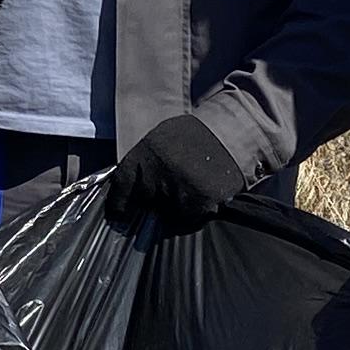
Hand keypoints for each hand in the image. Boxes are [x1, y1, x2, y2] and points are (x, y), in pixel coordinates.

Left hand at [103, 111, 246, 229]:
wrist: (230, 132)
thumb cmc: (193, 135)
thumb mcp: (159, 141)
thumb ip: (143, 164)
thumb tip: (130, 189)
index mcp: (142, 155)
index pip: (121, 188)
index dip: (119, 203)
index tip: (120, 212)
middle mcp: (155, 174)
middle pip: (146, 202)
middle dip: (154, 201)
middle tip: (169, 189)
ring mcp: (176, 189)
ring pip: (168, 213)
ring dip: (177, 206)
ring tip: (190, 185)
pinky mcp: (198, 201)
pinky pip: (190, 217)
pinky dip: (195, 211)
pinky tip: (203, 192)